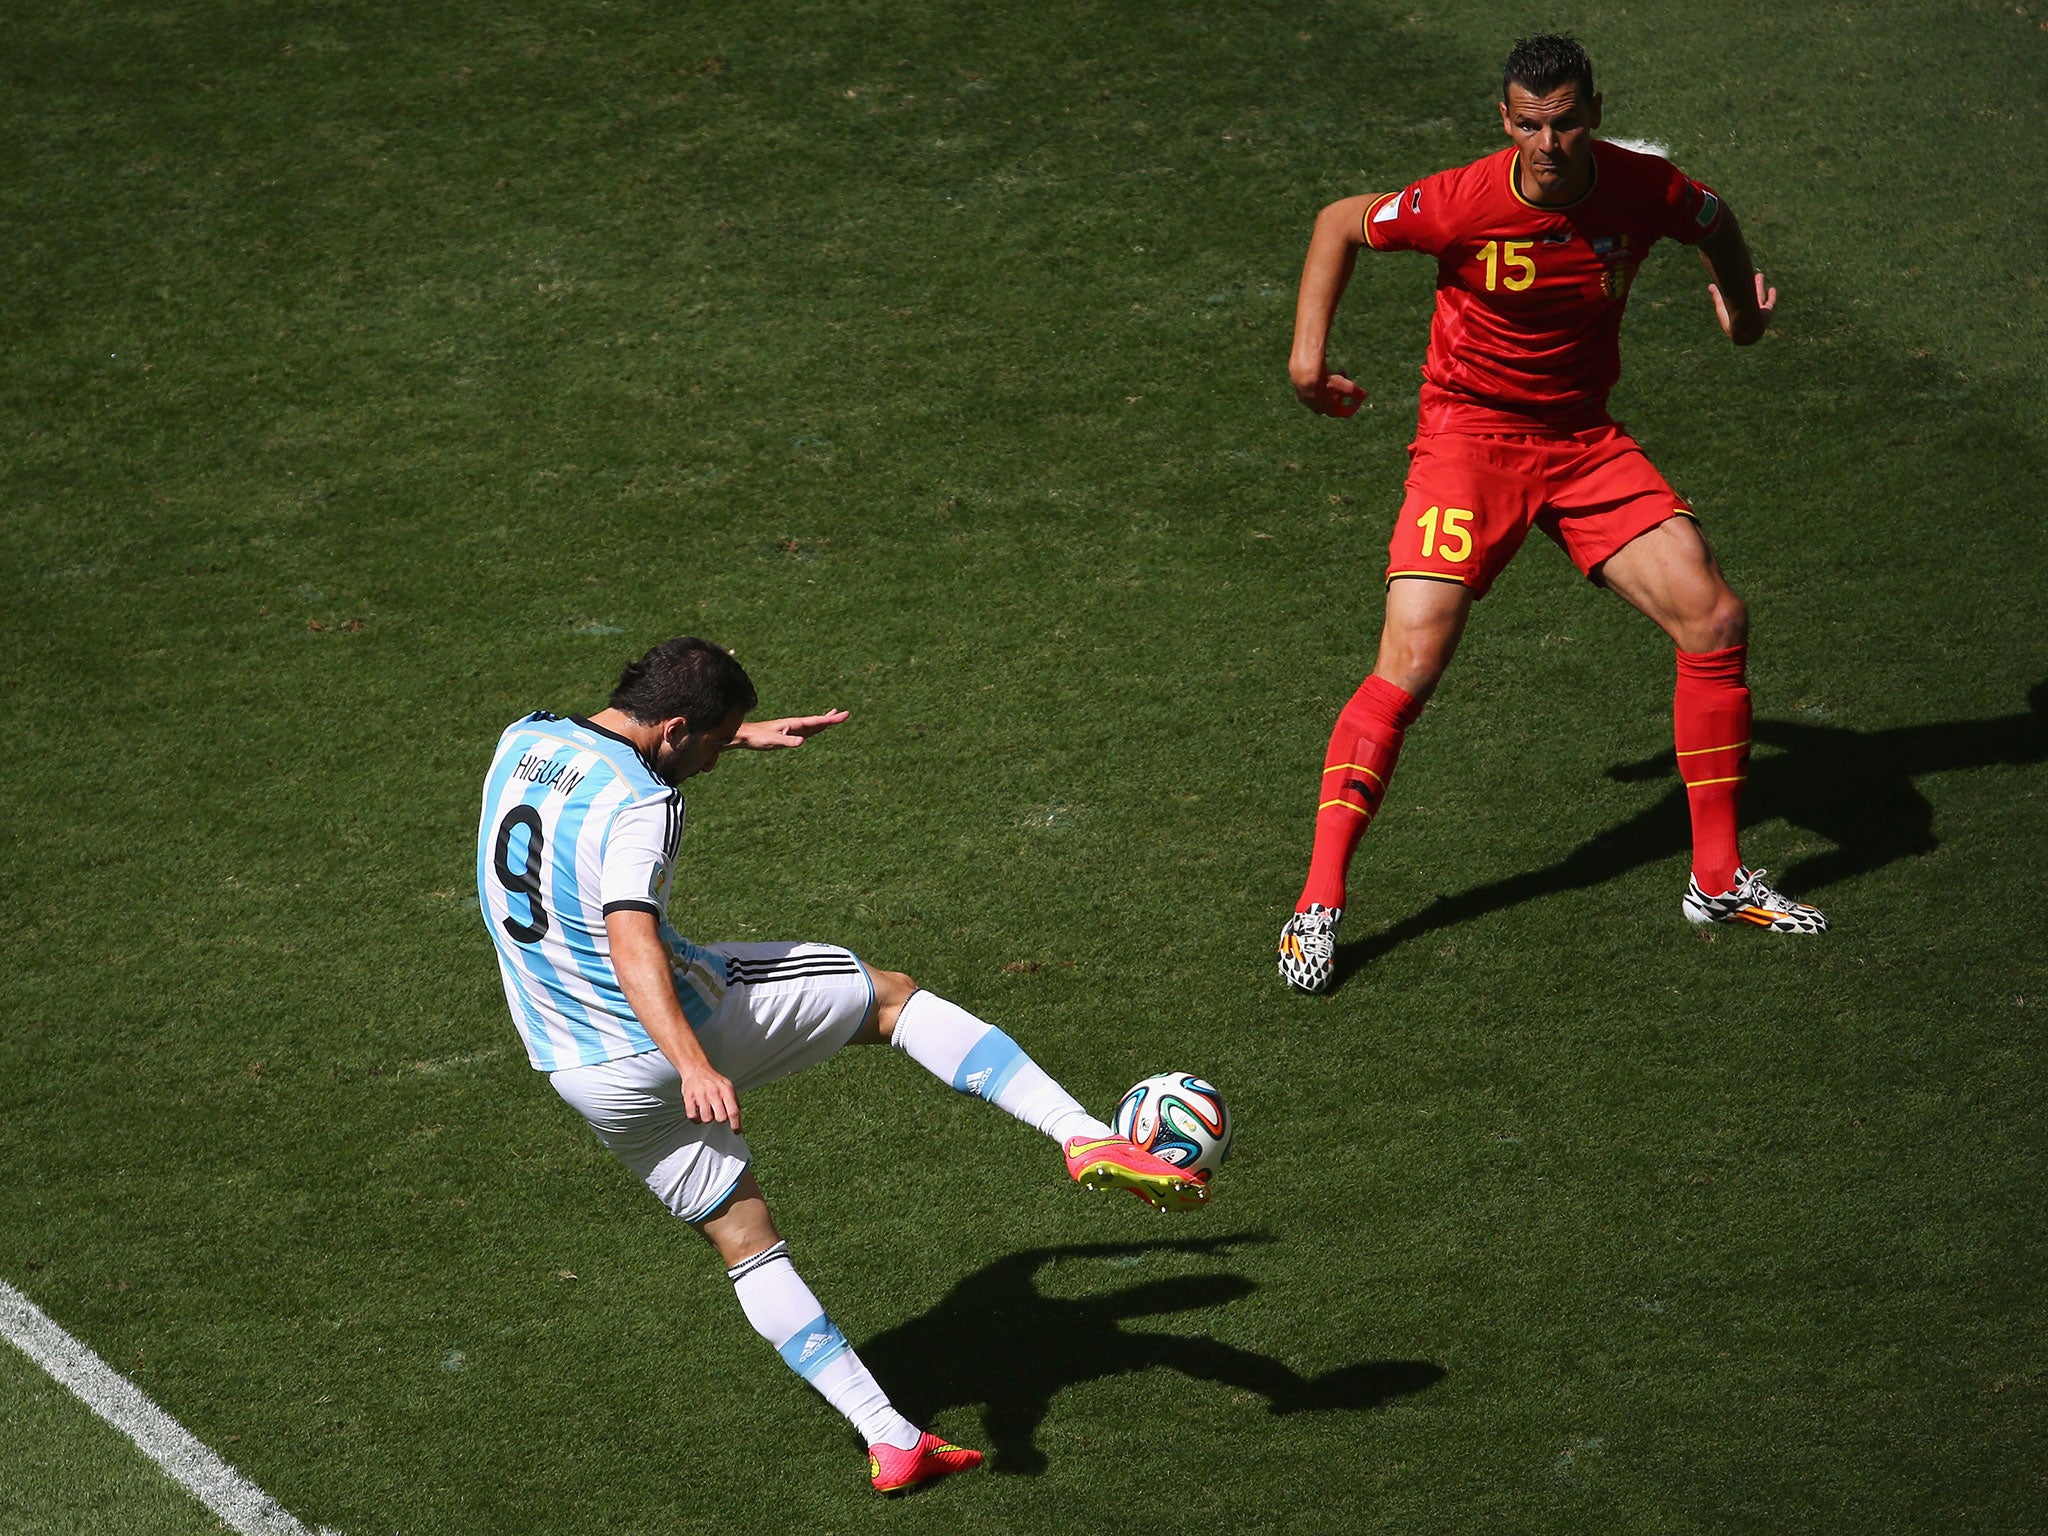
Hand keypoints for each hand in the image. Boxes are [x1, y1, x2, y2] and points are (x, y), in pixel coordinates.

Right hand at [679, 1063, 741, 1130]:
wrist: (696, 1069)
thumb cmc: (713, 1080)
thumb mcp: (728, 1086)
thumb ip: (734, 1101)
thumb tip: (738, 1118)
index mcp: (726, 1090)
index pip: (734, 1111)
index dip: (736, 1124)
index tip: (736, 1131)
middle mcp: (714, 1092)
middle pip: (721, 1118)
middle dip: (720, 1119)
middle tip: (717, 1113)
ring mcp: (701, 1095)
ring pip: (707, 1119)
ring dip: (708, 1118)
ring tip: (707, 1111)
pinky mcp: (689, 1098)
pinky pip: (693, 1117)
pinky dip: (696, 1119)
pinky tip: (698, 1113)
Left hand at [734, 710, 848, 748]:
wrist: (746, 736)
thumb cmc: (758, 738)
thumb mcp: (773, 741)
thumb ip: (787, 741)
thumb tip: (802, 742)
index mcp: (794, 724)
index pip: (817, 721)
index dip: (830, 719)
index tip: (844, 715)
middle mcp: (795, 725)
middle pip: (817, 721)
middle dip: (831, 718)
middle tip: (845, 714)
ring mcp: (792, 729)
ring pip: (812, 725)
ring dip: (824, 721)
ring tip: (833, 717)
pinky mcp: (788, 733)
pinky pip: (806, 730)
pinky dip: (815, 728)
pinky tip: (815, 728)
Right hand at [1292, 368, 1365, 416]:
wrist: (1306, 376)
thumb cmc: (1328, 382)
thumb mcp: (1348, 387)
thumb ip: (1357, 393)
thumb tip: (1364, 395)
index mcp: (1332, 411)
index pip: (1347, 412)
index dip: (1355, 404)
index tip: (1360, 395)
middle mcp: (1320, 410)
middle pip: (1335, 402)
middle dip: (1342, 390)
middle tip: (1345, 376)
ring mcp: (1309, 404)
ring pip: (1323, 396)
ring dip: (1330, 386)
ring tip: (1333, 373)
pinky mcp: (1300, 395)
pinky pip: (1312, 391)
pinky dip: (1318, 384)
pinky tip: (1320, 374)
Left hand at [1708, 271, 1775, 345]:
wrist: (1746, 328)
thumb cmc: (1731, 318)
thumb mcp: (1722, 305)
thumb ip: (1717, 295)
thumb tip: (1710, 285)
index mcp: (1736, 316)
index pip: (1736, 302)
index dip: (1736, 293)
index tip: (1737, 284)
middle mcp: (1747, 314)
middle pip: (1749, 297)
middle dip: (1750, 286)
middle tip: (1749, 277)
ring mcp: (1757, 314)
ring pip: (1759, 297)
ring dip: (1758, 286)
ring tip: (1759, 275)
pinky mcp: (1767, 313)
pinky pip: (1770, 303)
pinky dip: (1772, 296)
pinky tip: (1772, 289)